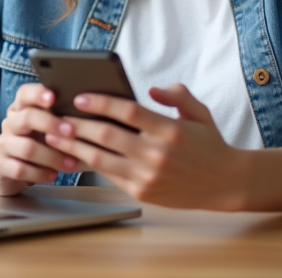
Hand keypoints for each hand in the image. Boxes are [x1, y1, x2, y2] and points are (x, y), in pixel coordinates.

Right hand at [0, 83, 83, 195]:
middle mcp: (10, 123)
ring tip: (71, 164)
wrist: (7, 168)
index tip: (54, 97)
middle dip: (51, 124)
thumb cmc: (35, 142)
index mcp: (21, 108)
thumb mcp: (45, 127)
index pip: (25, 93)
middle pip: (27, 117)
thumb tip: (93, 110)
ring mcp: (3, 145)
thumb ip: (61, 116)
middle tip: (72, 132)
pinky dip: (40, 173)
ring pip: (27, 147)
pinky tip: (53, 175)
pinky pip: (20, 169)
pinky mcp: (0, 166)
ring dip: (52, 156)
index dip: (38, 94)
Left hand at [45, 83, 246, 209]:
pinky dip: (90, 164)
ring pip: (102, 159)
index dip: (101, 102)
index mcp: (170, 129)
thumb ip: (176, 95)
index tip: (80, 96)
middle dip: (78, 125)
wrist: (225, 183)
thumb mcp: (199, 112)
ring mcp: (148, 176)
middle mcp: (157, 154)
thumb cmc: (209, 143)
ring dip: (76, 146)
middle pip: (108, 135)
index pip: (128, 111)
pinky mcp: (143, 193)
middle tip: (57, 116)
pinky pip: (109, 176)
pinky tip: (75, 154)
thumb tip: (151, 89)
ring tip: (56, 136)